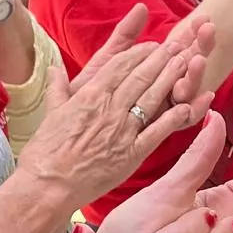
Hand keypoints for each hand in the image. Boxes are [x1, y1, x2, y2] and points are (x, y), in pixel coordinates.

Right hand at [16, 38, 212, 207]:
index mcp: (89, 96)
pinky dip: (173, 118)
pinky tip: (187, 106)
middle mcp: (109, 109)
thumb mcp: (50, 114)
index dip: (139, 52)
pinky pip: (157, 132)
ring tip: (186, 62)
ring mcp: (122, 131)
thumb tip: (54, 69)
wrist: (47, 188)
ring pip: (151, 98)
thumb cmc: (45, 153)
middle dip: (162, 58)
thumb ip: (58, 89)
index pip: (120, 65)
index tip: (153, 44)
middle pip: (140, 76)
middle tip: (178, 44)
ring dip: (171, 78)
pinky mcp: (132, 154)